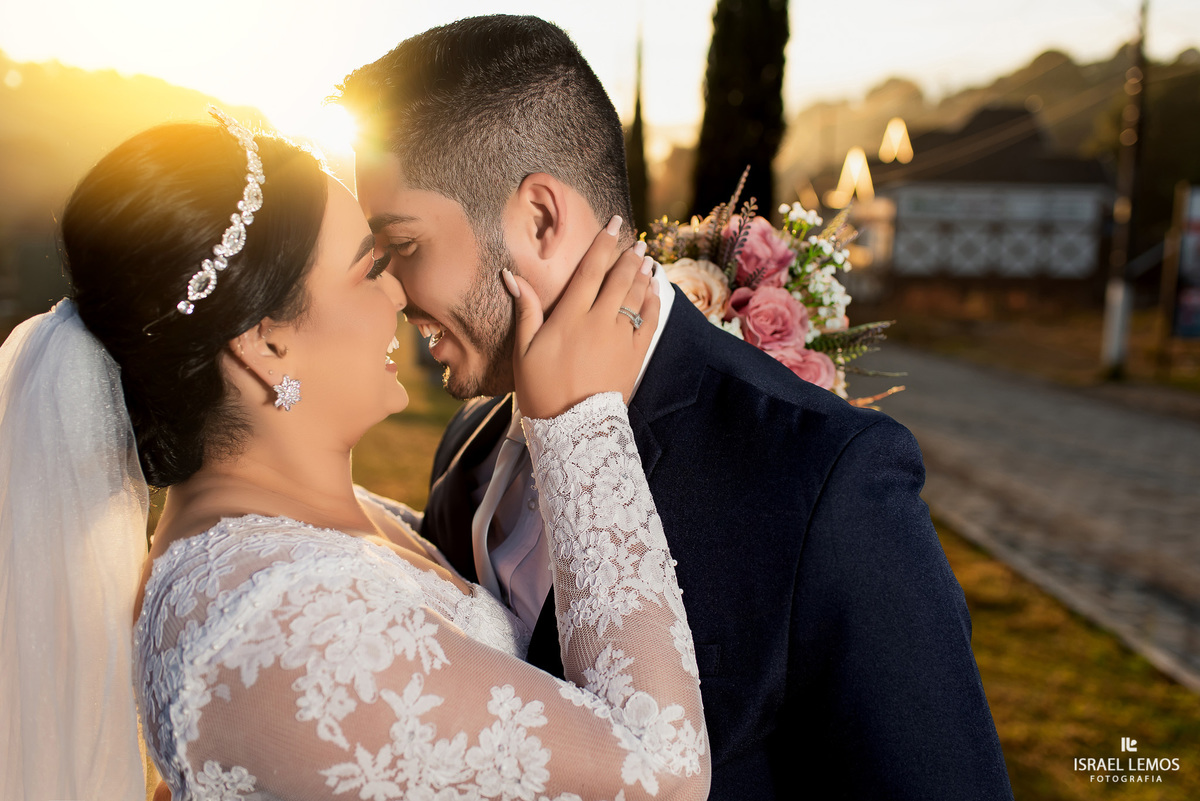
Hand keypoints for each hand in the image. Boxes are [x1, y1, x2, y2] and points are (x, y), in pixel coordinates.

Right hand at [504, 216, 660, 419]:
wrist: (573, 428)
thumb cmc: (541, 389)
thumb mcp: (524, 350)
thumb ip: (525, 310)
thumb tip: (511, 276)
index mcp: (570, 316)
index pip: (590, 270)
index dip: (603, 244)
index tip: (613, 224)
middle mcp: (599, 320)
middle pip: (618, 278)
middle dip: (628, 255)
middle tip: (635, 239)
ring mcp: (620, 337)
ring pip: (636, 296)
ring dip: (642, 274)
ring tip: (646, 259)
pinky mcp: (635, 354)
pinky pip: (648, 320)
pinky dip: (652, 302)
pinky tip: (653, 291)